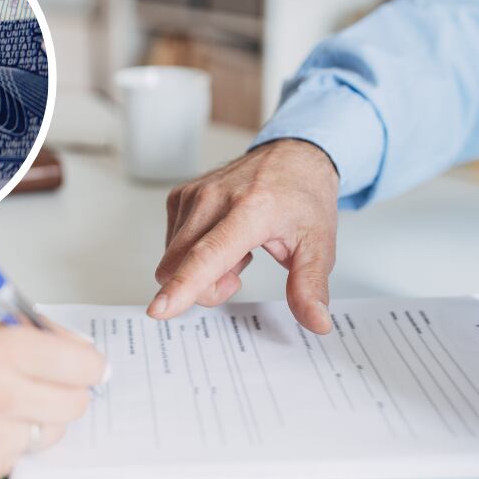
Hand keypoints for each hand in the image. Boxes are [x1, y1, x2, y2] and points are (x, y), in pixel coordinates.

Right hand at [0, 325, 105, 478]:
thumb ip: (19, 341)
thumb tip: (69, 351)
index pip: (81, 362)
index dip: (86, 364)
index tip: (84, 367)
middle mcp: (1, 391)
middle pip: (77, 401)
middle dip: (65, 393)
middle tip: (44, 387)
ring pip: (53, 432)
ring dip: (39, 422)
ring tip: (2, 410)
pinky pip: (23, 456)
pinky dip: (11, 445)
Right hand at [149, 138, 338, 333]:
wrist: (292, 156)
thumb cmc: (303, 197)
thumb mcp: (319, 245)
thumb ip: (311, 287)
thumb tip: (317, 323)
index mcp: (251, 209)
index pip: (209, 254)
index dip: (183, 285)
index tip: (159, 309)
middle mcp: (214, 198)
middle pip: (180, 267)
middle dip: (205, 287)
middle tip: (241, 270)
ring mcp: (192, 194)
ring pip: (172, 261)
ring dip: (201, 269)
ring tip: (236, 248)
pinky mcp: (179, 195)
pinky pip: (171, 246)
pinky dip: (193, 252)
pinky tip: (221, 237)